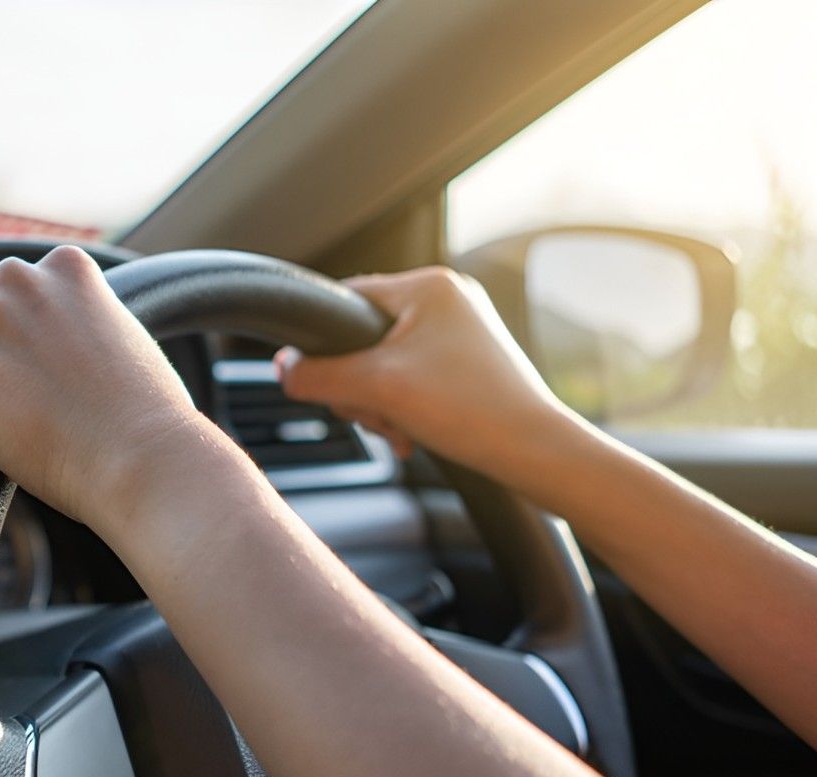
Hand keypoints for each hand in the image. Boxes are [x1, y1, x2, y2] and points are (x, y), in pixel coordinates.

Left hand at [0, 245, 215, 527]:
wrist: (138, 456)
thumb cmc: (146, 418)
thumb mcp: (125, 341)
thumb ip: (85, 326)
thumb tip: (59, 351)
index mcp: (67, 266)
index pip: (27, 295)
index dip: (36, 342)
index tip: (53, 377)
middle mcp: (20, 278)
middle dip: (2, 357)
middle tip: (34, 407)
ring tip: (19, 428)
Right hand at [274, 266, 580, 480]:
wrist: (534, 451)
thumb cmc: (468, 410)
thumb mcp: (376, 389)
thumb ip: (318, 375)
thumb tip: (282, 367)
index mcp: (428, 285)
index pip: (345, 300)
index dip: (324, 344)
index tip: (325, 382)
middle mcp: (448, 299)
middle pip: (363, 338)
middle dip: (359, 386)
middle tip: (375, 415)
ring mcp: (462, 331)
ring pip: (385, 364)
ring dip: (380, 403)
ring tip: (399, 430)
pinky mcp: (469, 363)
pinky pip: (412, 379)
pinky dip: (403, 408)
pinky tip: (411, 436)